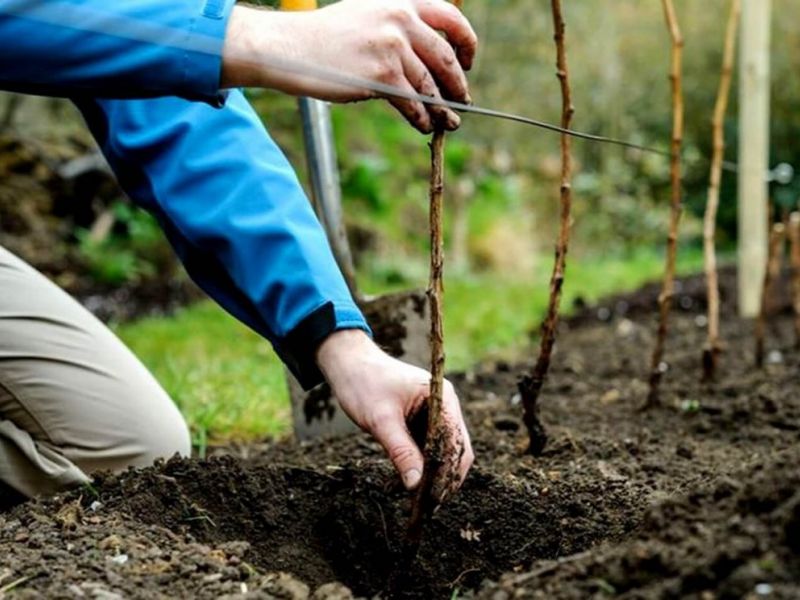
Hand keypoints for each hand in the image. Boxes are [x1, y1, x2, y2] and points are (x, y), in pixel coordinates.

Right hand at [222, 0, 477, 132]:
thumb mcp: (367, 14)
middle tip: (462, 99)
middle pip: (445, 57)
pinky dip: (422, 118)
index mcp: (401, 1)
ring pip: (430, 85)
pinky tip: (424, 125)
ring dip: (442, 108)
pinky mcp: (382, 75)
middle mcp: (400, 19)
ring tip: (447, 122)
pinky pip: (413, 102)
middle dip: (458, 83)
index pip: (451, 19)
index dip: (467, 42)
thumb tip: (430, 58)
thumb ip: (398, 25)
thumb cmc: (327, 37)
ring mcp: (392, 47)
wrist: (292, 48)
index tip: (469, 61)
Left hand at [316, 330, 473, 499]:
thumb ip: (400, 452)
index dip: (448, 472)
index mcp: (442, 397)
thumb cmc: (363, 383)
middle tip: (426, 506)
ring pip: (443, 453)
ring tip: (414, 501)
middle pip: (456, 450)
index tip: (433, 498)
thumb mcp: (381, 420)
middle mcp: (445, 406)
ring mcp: (435, 414)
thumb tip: (416, 485)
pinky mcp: (422, 422)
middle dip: (443, 478)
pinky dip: (420, 467)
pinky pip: (428, 450)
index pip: (456, 442)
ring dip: (431, 476)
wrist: (348, 364)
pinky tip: (405, 484)